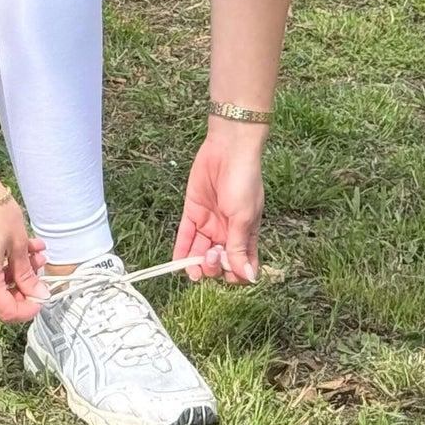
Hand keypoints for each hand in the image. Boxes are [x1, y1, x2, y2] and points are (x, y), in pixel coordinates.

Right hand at [0, 194, 47, 321]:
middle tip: (41, 272)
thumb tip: (39, 294)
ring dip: (19, 271)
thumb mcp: (18, 244)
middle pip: (1, 299)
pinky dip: (6, 264)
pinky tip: (24, 246)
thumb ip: (27, 274)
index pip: (6, 311)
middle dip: (25, 287)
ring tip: (37, 252)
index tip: (42, 296)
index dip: (27, 310)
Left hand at [172, 122, 264, 284]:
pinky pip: (185, 236)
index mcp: (246, 236)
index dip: (234, 274)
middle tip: (211, 255)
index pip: (241, 267)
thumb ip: (239, 247)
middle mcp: (227, 233)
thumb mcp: (244, 217)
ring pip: (200, 253)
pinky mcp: (193, 212)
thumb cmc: (244, 181)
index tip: (229, 268)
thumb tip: (247, 276)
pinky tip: (177, 265)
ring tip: (194, 268)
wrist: (228, 149)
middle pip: (218, 263)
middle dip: (213, 267)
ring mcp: (209, 223)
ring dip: (196, 265)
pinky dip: (181, 251)